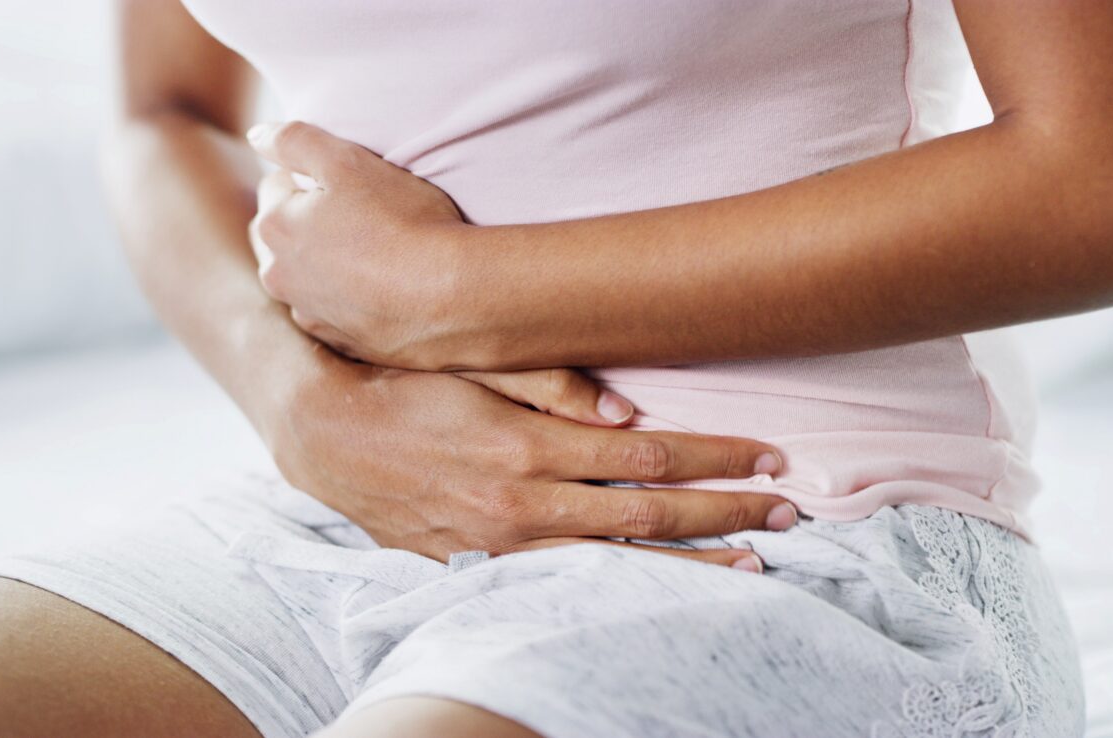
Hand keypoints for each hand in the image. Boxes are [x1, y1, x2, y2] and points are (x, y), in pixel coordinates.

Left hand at [247, 121, 470, 368]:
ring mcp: (310, 315)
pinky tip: (384, 289)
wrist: (451, 298)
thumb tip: (256, 135)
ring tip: (376, 254)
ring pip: (307, 279)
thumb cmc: (403, 222)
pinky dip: (350, 301)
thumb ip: (294, 140)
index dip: (310, 178)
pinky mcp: (342, 343)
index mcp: (274, 227)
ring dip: (327, 266)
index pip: (275, 187)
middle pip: (284, 237)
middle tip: (360, 216)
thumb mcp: (347, 161)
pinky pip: (335, 314)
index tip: (348, 183)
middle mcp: (280, 277)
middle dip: (308, 223)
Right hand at [261, 360, 795, 570]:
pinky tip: (661, 587)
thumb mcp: (473, 365)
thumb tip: (631, 410)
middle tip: (787, 513)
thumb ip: (552, 382)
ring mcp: (506, 546)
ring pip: (619, 562)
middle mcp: (526, 506)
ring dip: (690, 563)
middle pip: (650, 516)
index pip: (650, 459)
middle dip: (726, 514)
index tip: (770, 457)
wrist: (324, 435)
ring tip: (751, 565)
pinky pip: (569, 582)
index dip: (716, 458)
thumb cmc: (406, 387)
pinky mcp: (483, 566)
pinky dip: (624, 585)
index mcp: (530, 449)